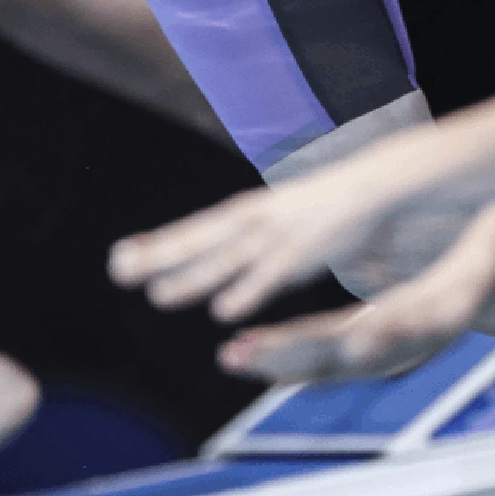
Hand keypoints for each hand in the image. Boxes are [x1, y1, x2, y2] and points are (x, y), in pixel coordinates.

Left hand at [108, 173, 393, 322]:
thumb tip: (224, 252)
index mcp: (251, 211)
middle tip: (116, 269)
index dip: (158, 239)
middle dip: (158, 254)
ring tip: (155, 298)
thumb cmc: (329, 205)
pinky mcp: (306, 253)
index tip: (119, 254)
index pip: (197, 227)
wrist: (378, 183)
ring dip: (192, 277)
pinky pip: (270, 275)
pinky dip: (246, 291)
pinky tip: (221, 311)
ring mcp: (279, 234)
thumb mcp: (283, 215)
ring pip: (226, 259)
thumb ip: (251, 235)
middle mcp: (256, 219)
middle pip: (200, 239)